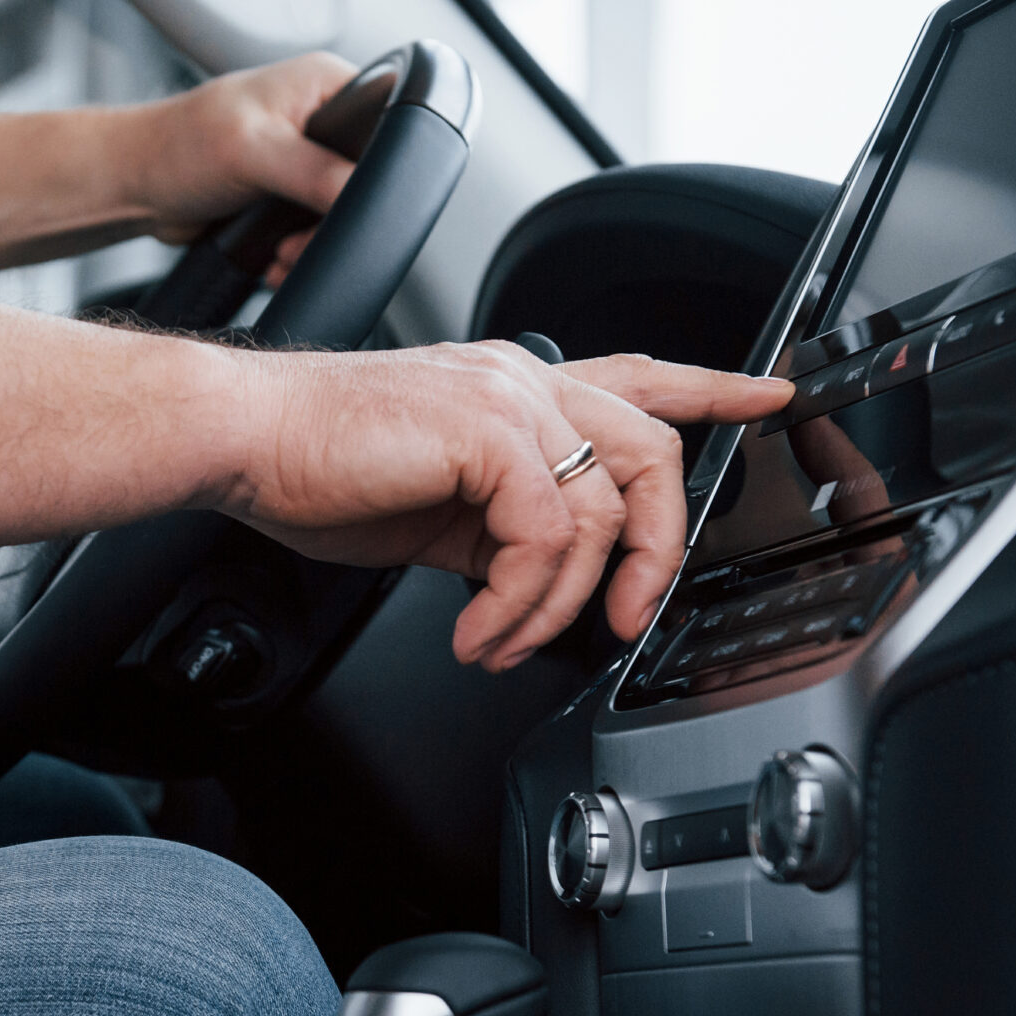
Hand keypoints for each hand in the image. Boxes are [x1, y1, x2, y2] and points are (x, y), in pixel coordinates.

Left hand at [130, 53, 359, 273]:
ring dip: (313, 245)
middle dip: (334, 221)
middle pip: (365, 178)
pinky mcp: (291, 194)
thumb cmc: (178, 145)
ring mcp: (306, 158)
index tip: (347, 202)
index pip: (386, 122)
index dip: (378, 167)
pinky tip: (274, 259)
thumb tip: (359, 193)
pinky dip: (299, 255)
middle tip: (301, 239)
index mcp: (325, 84)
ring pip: (341, 213)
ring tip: (282, 254)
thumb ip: (313, 170)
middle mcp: (320, 118)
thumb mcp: (253, 151)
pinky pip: (316, 231)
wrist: (137, 184)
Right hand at [216, 345, 792, 669]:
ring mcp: (509, 399)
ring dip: (560, 604)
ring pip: (603, 513)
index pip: (639, 375)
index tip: (772, 394)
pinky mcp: (487, 434)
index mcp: (512, 387)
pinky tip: (477, 630)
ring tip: (503, 640)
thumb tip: (534, 584)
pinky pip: (547, 538)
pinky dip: (519, 603)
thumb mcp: (428, 504)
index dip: (714, 386)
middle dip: (655, 554)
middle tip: (619, 621)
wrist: (244, 439)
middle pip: (652, 453)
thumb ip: (495, 525)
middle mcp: (522, 380)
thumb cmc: (312, 466)